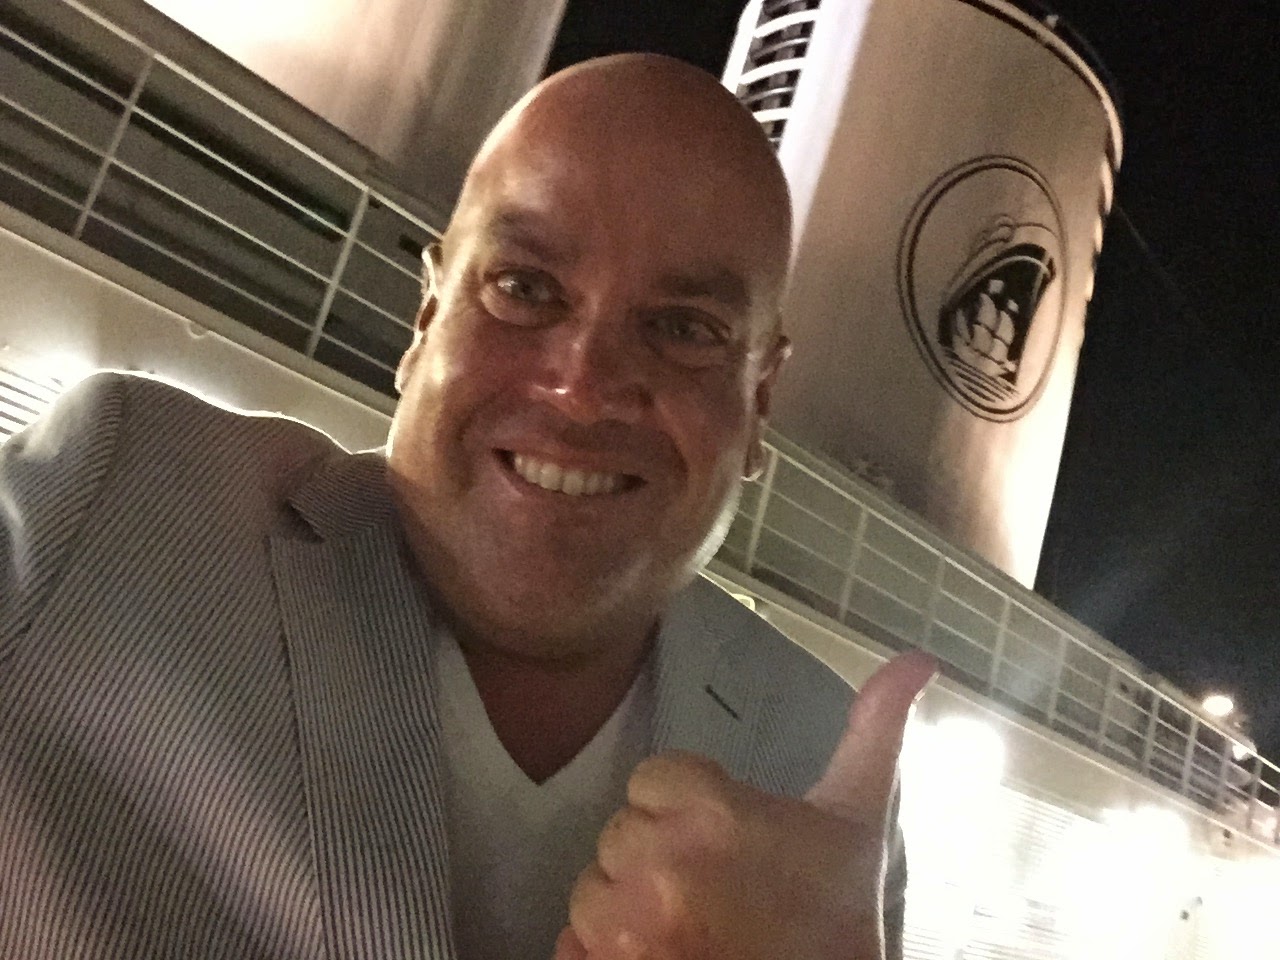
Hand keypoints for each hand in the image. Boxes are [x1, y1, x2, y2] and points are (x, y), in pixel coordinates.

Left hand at [553, 652, 936, 959]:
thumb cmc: (838, 920)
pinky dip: (603, 957)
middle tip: (715, 895)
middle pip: (620, 834)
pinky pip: (571, 946)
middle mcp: (661, 864)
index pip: (652, 780)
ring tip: (691, 932)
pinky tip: (663, 958)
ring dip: (628, 911)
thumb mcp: (859, 820)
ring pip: (592, 892)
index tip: (726, 848)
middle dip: (658, 860)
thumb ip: (875, 730)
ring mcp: (627, 930)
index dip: (688, 811)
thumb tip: (916, 661)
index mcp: (713, 812)